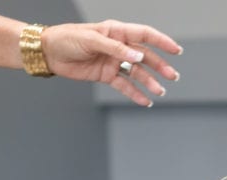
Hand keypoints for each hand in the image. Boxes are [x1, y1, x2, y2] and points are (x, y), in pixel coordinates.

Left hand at [41, 20, 181, 106]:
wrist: (50, 52)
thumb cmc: (68, 38)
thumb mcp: (91, 40)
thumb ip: (115, 49)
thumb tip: (137, 58)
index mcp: (116, 31)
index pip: (144, 35)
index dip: (161, 42)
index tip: (176, 50)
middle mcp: (118, 46)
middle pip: (145, 57)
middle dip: (160, 66)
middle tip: (173, 76)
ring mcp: (113, 61)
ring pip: (137, 73)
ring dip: (150, 82)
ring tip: (160, 92)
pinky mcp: (107, 75)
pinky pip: (125, 85)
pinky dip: (135, 93)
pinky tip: (145, 101)